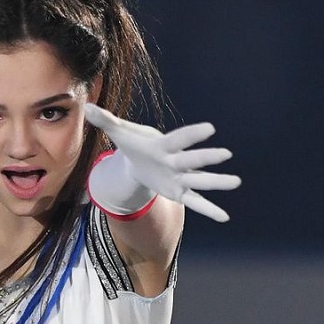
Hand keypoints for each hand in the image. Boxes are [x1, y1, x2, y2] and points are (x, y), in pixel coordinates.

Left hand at [84, 103, 240, 221]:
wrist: (139, 159)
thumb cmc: (132, 144)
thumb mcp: (119, 134)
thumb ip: (105, 121)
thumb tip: (87, 106)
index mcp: (164, 146)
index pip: (179, 138)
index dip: (192, 134)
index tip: (210, 128)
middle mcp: (176, 161)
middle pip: (192, 160)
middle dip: (206, 158)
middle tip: (226, 154)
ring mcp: (180, 177)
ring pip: (199, 181)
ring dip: (216, 182)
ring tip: (236, 181)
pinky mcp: (178, 191)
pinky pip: (195, 202)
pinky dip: (209, 209)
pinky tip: (224, 217)